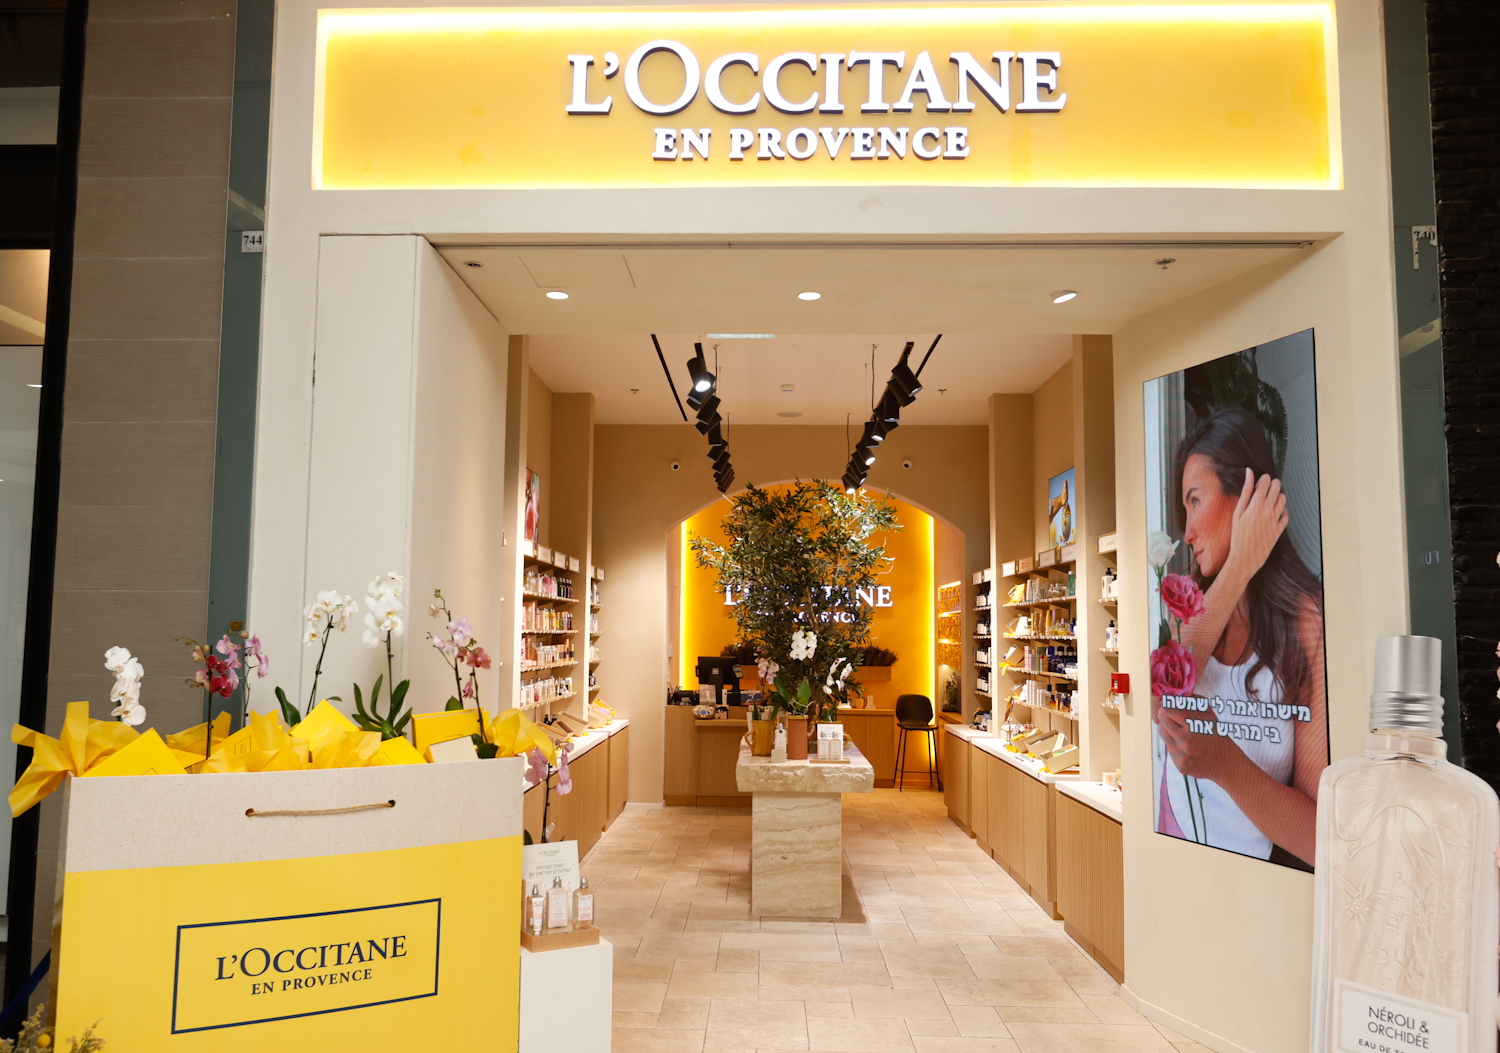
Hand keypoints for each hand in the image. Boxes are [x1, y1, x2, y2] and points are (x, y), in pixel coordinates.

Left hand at [1158, 705, 1241, 779]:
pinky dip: (1175, 745)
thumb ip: (1189, 700)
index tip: (1171, 705)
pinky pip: (1168, 748)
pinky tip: (1187, 747)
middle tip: (1174, 717)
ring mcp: (1183, 753)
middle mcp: (1187, 739)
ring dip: (1169, 729)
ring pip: (1162, 732)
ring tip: (1182, 731)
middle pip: (1162, 718)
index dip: (1168, 705)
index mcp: (1194, 723)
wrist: (1227, 761)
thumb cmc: (1213, 732)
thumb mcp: (1207, 712)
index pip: (1167, 708)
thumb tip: (1168, 694)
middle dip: (1166, 715)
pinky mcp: (1181, 765)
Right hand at [1225, 468, 1287, 582]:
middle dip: (1272, 485)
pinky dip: (1282, 511)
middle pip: (1277, 488)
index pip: (1266, 482)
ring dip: (1277, 496)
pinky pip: (1286, 515)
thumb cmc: (1237, 535)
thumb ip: (1245, 491)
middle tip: (1265, 490)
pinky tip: (1274, 513)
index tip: (1259, 482)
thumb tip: (1249, 472)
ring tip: (1268, 501)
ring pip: (1283, 500)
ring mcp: (1275, 520)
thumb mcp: (1237, 512)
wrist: (1244, 558)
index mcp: (1256, 504)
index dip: (1264, 479)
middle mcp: (1268, 510)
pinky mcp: (1279, 529)